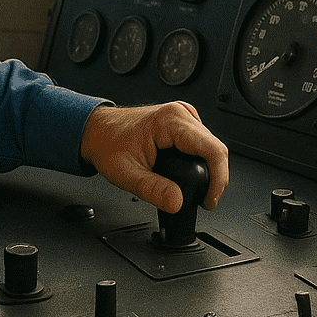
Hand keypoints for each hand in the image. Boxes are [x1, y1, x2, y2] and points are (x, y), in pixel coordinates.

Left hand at [79, 102, 229, 212]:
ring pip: (211, 148)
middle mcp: (181, 113)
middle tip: (198, 201)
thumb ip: (152, 190)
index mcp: (171, 120)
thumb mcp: (126, 174)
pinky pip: (203, 146)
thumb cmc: (108, 145)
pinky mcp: (184, 123)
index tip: (209, 201)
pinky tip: (186, 174)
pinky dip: (200, 164)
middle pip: (215, 150)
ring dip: (207, 172)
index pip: (212, 150)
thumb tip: (176, 202)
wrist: (97, 131)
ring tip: (189, 189)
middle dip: (212, 179)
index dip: (218, 180)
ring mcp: (184, 116)